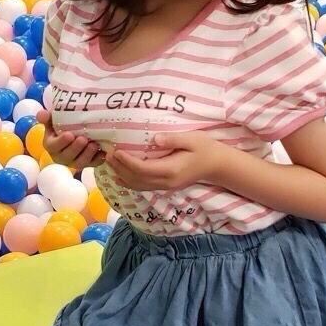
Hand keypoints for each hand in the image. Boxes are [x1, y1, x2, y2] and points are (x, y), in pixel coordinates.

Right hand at [37, 110, 105, 169]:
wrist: (78, 131)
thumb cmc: (63, 126)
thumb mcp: (54, 120)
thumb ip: (47, 117)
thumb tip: (41, 114)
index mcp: (52, 146)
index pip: (53, 147)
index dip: (61, 142)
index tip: (69, 135)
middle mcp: (62, 156)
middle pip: (67, 156)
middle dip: (76, 148)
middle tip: (83, 139)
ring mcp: (75, 161)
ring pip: (80, 163)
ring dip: (87, 155)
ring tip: (94, 145)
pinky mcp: (88, 163)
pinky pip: (93, 164)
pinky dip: (98, 159)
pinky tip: (103, 152)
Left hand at [106, 131, 221, 191]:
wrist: (217, 165)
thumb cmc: (206, 148)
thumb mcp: (193, 139)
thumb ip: (173, 139)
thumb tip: (154, 139)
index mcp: (171, 170)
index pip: (143, 169)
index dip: (127, 161)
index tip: (116, 151)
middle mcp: (166, 182)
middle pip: (136, 178)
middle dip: (120, 167)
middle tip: (108, 154)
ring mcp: (165, 186)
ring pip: (138, 185)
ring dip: (122, 174)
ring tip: (110, 162)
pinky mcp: (165, 186)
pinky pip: (143, 187)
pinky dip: (129, 182)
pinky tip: (120, 175)